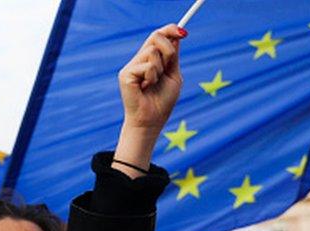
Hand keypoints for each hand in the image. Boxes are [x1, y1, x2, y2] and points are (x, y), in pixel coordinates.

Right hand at [114, 24, 184, 176]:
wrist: (151, 121)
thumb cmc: (162, 102)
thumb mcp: (173, 75)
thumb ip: (173, 56)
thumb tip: (177, 35)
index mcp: (149, 59)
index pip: (158, 36)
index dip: (169, 30)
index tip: (184, 32)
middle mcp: (138, 60)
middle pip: (155, 37)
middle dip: (168, 50)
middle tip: (168, 66)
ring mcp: (131, 66)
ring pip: (153, 52)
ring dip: (160, 69)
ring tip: (153, 83)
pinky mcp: (126, 74)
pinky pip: (148, 66)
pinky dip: (153, 77)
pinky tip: (146, 87)